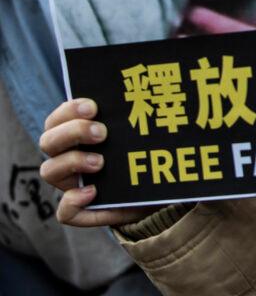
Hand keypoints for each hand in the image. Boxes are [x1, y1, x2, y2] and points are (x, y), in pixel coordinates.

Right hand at [39, 98, 154, 226]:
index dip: (69, 110)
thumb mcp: (142, 134)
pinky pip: (66, 212)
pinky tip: (92, 193)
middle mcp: (68, 158)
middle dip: (73, 132)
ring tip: (100, 162)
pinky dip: (73, 203)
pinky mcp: (84, 210)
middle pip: (48, 141)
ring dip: (72, 162)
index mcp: (76, 136)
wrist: (157, 189)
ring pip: (49, 171)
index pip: (57, 120)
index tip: (93, 107)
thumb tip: (150, 92)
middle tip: (102, 133)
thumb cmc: (144, 154)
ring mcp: (73, 184)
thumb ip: (137, 117)